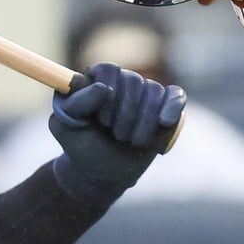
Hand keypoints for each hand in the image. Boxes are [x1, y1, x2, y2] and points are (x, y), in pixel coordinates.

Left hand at [48, 62, 185, 206]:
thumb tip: (103, 88)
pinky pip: (176, 96)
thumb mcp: (67, 126)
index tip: (102, 120)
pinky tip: (164, 122)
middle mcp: (121, 82)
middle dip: (126, 114)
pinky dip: (172, 107)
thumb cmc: (82, 146)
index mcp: (95, 80)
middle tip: (116, 136)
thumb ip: (78, 103)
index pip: (109, 70)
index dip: (109, 94)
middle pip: (134, 81)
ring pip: (154, 91)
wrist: (104, 172)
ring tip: (133, 141)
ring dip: (144, 121)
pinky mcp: (164, 107)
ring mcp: (144, 94)